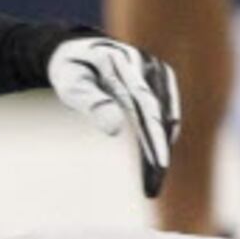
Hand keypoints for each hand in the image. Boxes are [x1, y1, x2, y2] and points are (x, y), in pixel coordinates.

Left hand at [48, 36, 181, 197]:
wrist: (76, 51)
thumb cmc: (71, 70)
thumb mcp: (71, 85)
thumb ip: (92, 103)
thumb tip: (116, 130)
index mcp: (122, 62)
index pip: (145, 104)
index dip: (154, 136)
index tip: (159, 164)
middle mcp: (145, 64)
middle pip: (159, 113)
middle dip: (159, 150)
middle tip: (153, 187)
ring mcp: (156, 70)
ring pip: (167, 115)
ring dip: (162, 147)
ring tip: (152, 181)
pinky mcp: (162, 79)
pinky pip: (168, 111)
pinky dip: (163, 135)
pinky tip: (155, 158)